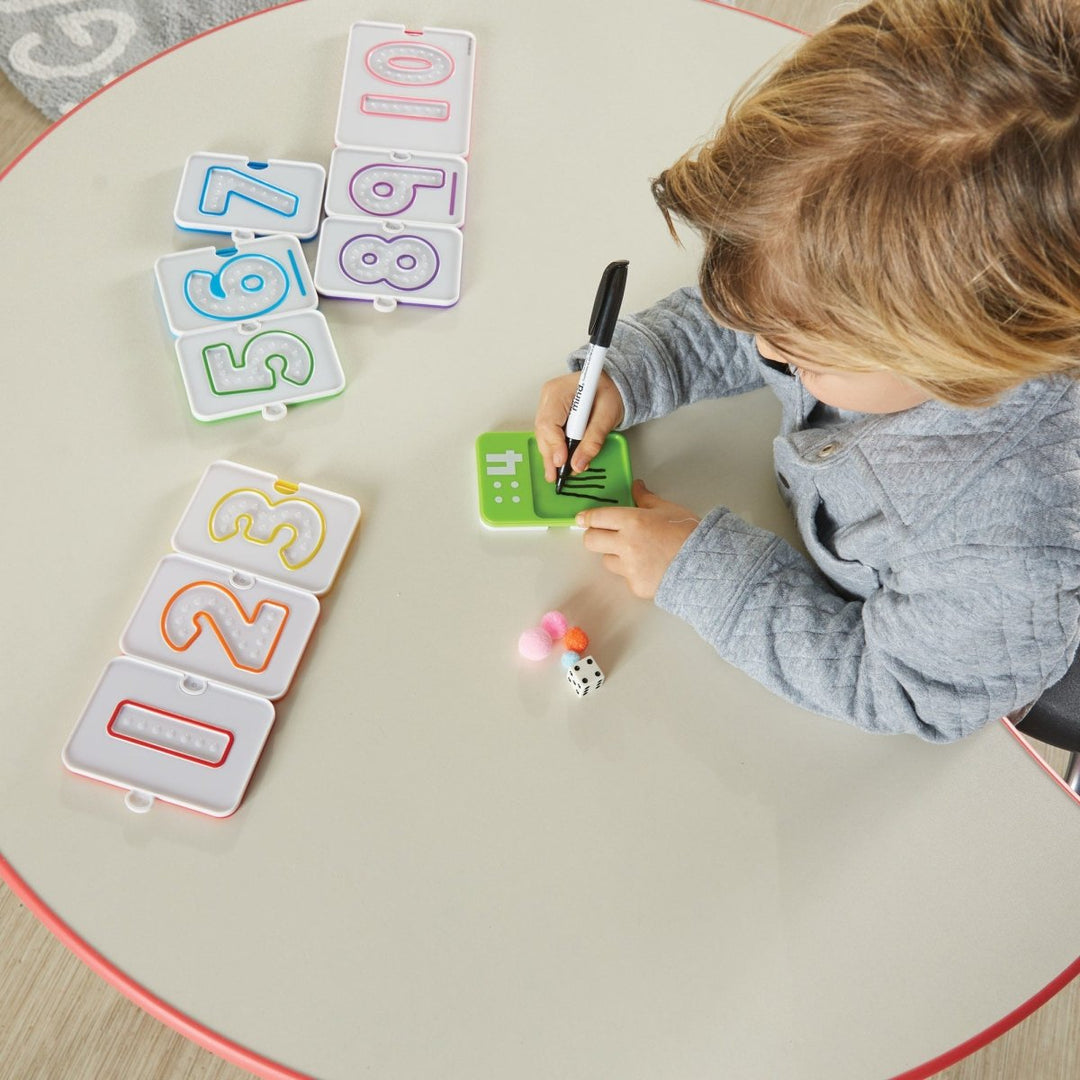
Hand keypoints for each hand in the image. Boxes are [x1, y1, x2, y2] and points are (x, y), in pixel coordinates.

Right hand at [534, 371, 623, 482]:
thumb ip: (593, 440)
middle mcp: (548, 397)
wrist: (612, 384)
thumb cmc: (609, 392)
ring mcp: (547, 406)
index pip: (549, 422)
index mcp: (559, 391)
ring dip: (551, 456)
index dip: (554, 445)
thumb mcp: (607, 416)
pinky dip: (555, 449)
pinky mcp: (551, 414)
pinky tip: (560, 462)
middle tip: (557, 476)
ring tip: (557, 473)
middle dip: (550, 456)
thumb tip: (579, 464)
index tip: (563, 462)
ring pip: (543, 436)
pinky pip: (548, 435)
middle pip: (542, 432)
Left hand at [577, 479, 700, 598]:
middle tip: (605, 535)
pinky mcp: (635, 586)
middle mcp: (625, 544)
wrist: (708, 566)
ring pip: (607, 560)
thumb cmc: (691, 535)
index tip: (582, 519)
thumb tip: (637, 487)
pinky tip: (650, 567)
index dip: (587, 518)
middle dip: (594, 536)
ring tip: (636, 552)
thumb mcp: (669, 509)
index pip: (597, 517)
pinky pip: (625, 577)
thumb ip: (647, 499)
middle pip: (591, 541)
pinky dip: (633, 573)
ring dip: (615, 556)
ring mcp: (629, 568)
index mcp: (632, 521)